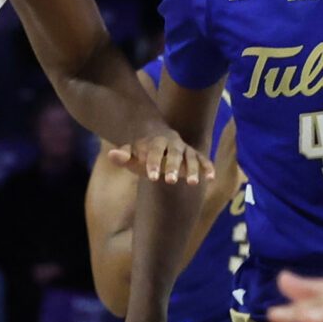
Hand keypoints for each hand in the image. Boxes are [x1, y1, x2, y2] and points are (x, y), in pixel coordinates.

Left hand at [99, 128, 214, 186]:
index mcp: (156, 141)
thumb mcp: (131, 153)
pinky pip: (204, 160)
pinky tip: (210, 179)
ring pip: (191, 158)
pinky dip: (208, 168)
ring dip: (193, 169)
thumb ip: (123, 156)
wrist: (158, 138)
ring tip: (192, 183)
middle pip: (174, 154)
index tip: (151, 177)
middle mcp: (174, 144)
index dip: (153, 163)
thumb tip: (112, 155)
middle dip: (172, 167)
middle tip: (169, 181)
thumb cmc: (142, 152)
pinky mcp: (196, 155)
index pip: (155, 152)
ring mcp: (186, 149)